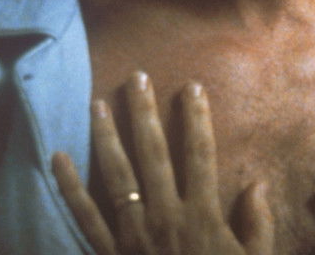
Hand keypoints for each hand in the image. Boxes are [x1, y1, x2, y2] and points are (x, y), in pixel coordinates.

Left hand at [51, 73, 273, 254]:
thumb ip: (257, 225)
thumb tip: (256, 185)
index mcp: (202, 217)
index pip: (200, 156)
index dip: (197, 119)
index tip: (192, 87)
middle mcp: (164, 218)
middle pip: (153, 155)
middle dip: (145, 113)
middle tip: (137, 77)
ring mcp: (132, 236)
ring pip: (117, 177)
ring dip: (107, 137)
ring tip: (99, 102)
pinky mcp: (107, 254)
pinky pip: (84, 217)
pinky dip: (68, 187)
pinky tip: (57, 158)